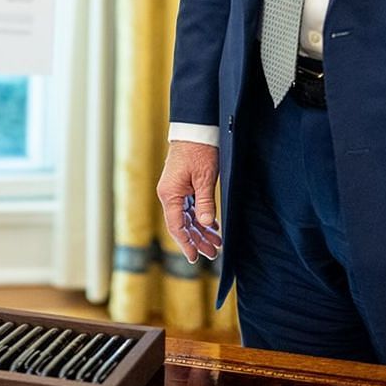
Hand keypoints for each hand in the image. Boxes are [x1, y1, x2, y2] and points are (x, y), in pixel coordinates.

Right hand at [157, 142, 221, 263]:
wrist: (195, 128)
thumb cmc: (199, 150)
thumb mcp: (205, 177)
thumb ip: (205, 202)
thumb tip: (206, 223)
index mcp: (170, 194)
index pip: (176, 226)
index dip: (186, 243)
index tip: (195, 257)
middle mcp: (169, 194)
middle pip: (182, 224)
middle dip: (197, 240)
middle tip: (213, 253)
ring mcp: (175, 190)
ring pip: (187, 217)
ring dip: (201, 230)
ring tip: (216, 243)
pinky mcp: (182, 185)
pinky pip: (190, 207)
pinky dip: (200, 217)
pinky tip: (212, 225)